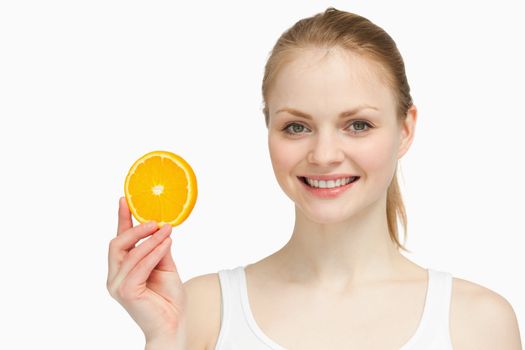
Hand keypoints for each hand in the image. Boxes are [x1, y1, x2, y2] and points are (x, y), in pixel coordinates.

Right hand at [107, 197, 186, 341]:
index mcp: (123, 269)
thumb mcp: (166, 266)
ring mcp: (118, 285)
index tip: (125, 199)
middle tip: (155, 220)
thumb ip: (159, 249)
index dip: (122, 219)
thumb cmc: (169, 298)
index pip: (120, 240)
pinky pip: (140, 265)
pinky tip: (167, 244)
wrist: (174, 324)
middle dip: (136, 228)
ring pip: (130, 253)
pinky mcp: (126, 292)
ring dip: (151, 240)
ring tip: (167, 230)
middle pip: (117, 243)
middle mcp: (115, 276)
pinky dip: (154, 252)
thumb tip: (161, 228)